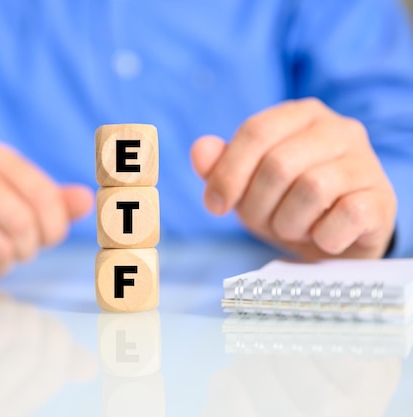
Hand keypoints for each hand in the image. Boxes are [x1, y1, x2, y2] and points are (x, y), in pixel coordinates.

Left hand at [191, 98, 396, 258]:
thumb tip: (200, 150)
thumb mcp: (246, 186)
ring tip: (294, 227)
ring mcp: (365, 161)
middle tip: (265, 222)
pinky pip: (344, 215)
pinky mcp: (381, 198)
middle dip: (258, 205)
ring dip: (289, 223)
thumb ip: (221, 166)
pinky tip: (323, 236)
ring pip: (311, 188)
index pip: (255, 132)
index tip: (215, 206)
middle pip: (278, 164)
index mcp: (299, 115)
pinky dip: (323, 236)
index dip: (228, 173)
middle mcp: (338, 129)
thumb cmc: (284, 206)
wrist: (333, 241)